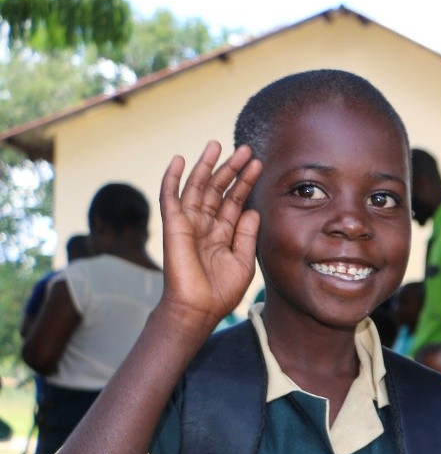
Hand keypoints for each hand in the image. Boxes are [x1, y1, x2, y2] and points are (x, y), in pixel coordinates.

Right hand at [158, 142, 262, 328]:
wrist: (199, 308)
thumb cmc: (221, 291)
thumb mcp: (243, 261)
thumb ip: (247, 234)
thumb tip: (253, 210)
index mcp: (224, 232)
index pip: (235, 200)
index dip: (246, 182)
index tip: (258, 164)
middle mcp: (206, 224)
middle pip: (218, 189)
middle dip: (231, 169)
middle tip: (245, 149)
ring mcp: (189, 222)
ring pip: (197, 187)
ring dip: (207, 166)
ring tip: (218, 145)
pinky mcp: (173, 225)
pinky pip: (170, 196)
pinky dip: (172, 177)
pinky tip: (179, 159)